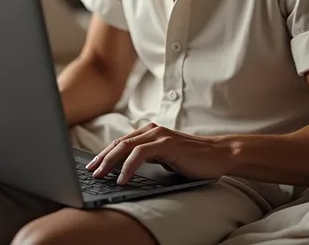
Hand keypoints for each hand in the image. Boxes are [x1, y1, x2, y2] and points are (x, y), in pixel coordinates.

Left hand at [86, 122, 234, 184]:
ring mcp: (160, 135)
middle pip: (120, 143)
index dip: (105, 154)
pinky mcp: (167, 144)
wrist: (219, 155)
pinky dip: (128, 166)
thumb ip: (150, 158)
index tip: (93, 166)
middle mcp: (153, 130)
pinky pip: (141, 153)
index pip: (122, 142)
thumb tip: (128, 170)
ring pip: (126, 146)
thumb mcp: (166, 159)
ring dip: (110, 161)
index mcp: (151, 133)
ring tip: (100, 176)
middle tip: (89, 172)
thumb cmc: (194, 160)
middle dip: (102, 158)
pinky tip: (122, 179)